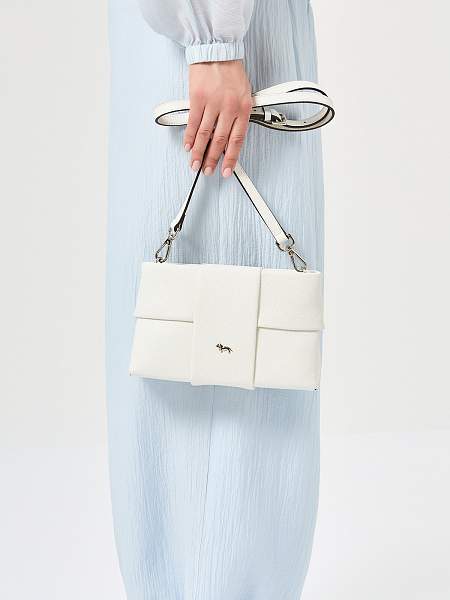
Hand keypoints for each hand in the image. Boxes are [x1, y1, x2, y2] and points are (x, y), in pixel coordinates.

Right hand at [184, 60, 252, 177]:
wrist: (218, 50)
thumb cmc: (231, 72)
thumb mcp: (244, 95)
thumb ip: (238, 117)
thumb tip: (228, 141)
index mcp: (243, 109)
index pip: (237, 140)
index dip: (231, 158)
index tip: (226, 171)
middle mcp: (229, 107)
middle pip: (219, 141)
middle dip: (212, 159)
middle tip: (207, 171)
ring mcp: (213, 103)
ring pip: (205, 135)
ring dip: (198, 152)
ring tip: (195, 164)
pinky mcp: (198, 98)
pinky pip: (193, 122)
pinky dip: (189, 137)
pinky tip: (188, 146)